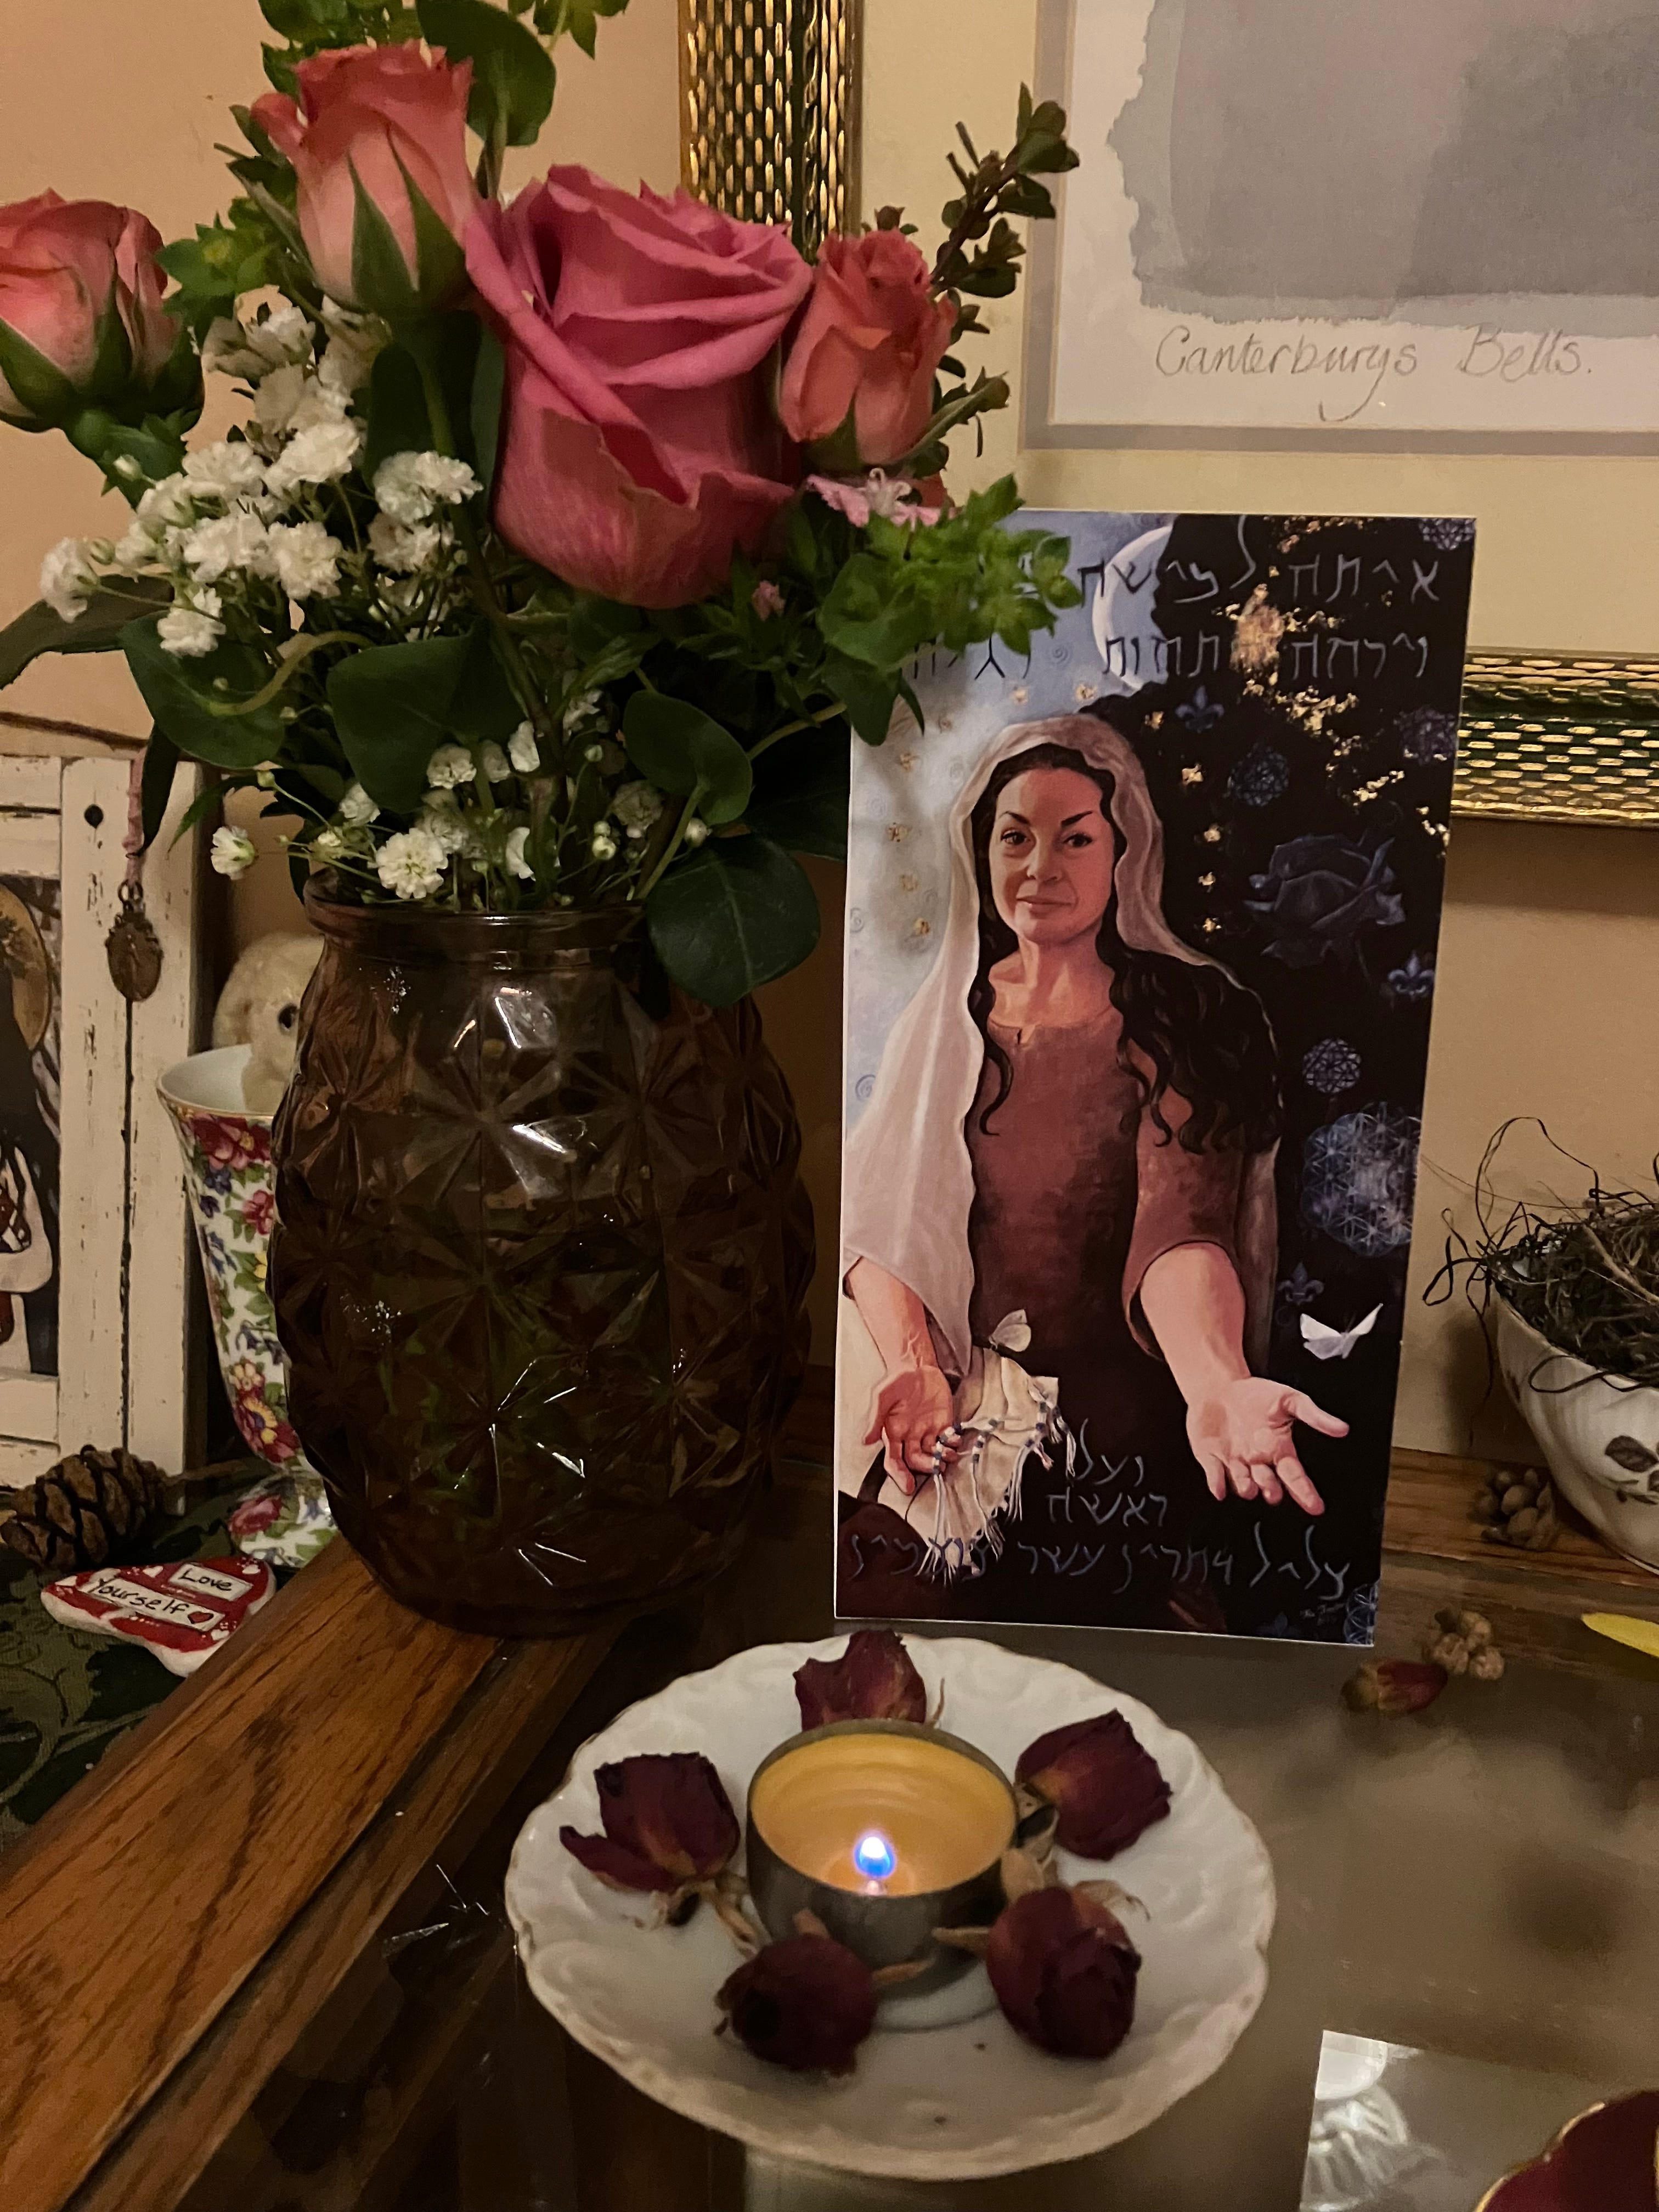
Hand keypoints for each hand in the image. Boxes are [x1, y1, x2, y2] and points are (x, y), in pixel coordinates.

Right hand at [864, 1361, 959, 1490]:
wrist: (916, 1366)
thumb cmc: (897, 1381)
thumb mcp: (882, 1397)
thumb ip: (875, 1419)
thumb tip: (866, 1440)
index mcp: (893, 1434)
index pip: (894, 1460)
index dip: (900, 1475)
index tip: (908, 1486)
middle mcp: (909, 1436)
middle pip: (916, 1461)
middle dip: (927, 1467)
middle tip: (936, 1465)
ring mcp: (927, 1431)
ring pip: (934, 1454)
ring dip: (942, 1457)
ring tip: (948, 1454)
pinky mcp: (942, 1423)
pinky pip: (948, 1440)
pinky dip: (953, 1443)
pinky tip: (954, 1439)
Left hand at [1185, 1378, 1347, 1515]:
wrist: (1219, 1386)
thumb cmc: (1256, 1394)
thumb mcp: (1290, 1400)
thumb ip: (1314, 1416)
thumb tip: (1342, 1429)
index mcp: (1279, 1451)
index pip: (1295, 1477)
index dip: (1305, 1493)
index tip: (1316, 1507)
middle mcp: (1258, 1462)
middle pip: (1269, 1485)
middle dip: (1272, 1491)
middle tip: (1274, 1492)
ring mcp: (1234, 1462)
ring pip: (1242, 1484)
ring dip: (1247, 1487)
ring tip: (1251, 1486)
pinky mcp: (1211, 1459)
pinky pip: (1215, 1476)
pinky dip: (1217, 1483)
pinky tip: (1219, 1489)